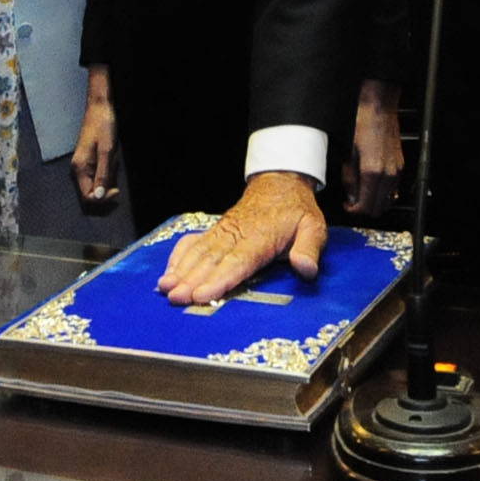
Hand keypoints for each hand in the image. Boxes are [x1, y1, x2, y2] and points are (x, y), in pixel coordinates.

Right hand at [72, 72, 119, 202]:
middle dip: (106, 190)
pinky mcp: (89, 162)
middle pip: (91, 194)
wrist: (101, 108)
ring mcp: (83, 166)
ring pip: (96, 186)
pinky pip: (98, 176)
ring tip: (114, 163)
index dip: (103, 198)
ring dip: (108, 180)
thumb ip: (103, 174)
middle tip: (117, 176)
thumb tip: (99, 197)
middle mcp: (78, 170)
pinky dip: (108, 173)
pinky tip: (113, 161)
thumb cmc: (104, 126)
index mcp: (80, 168)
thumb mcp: (107, 151)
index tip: (116, 189)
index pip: (88, 197)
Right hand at [159, 170, 326, 304]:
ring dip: (181, 270)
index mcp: (261, 237)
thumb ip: (309, 248)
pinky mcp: (216, 231)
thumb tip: (305, 268)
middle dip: (192, 280)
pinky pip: (194, 242)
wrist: (280, 182)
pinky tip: (168, 271)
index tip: (202, 294)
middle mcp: (237, 234)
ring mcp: (223, 231)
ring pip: (199, 252)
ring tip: (166, 288)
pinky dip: (179, 256)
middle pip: (212, 260)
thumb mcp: (314, 226)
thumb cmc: (296, 210)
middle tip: (176, 298)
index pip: (238, 261)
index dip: (219, 279)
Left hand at [344, 79, 402, 217]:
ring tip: (361, 193)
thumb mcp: (348, 153)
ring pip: (388, 201)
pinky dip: (384, 193)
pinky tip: (372, 185)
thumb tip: (350, 195)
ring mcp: (396, 171)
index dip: (354, 211)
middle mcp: (388, 175)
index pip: (366, 207)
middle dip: (364, 209)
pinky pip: (394, 189)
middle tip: (352, 201)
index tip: (347, 206)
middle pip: (379, 208)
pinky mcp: (400, 166)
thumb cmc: (362, 124)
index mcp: (372, 172)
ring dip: (375, 202)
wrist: (378, 107)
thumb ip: (349, 179)